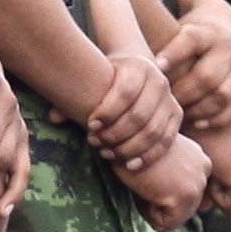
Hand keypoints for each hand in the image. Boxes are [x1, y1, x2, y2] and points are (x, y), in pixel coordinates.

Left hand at [80, 49, 180, 171]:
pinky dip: (147, 155)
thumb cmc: (108, 79)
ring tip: (107, 154)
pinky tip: (129, 164)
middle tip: (95, 143)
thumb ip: (73, 97)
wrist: (138, 74)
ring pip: (153, 131)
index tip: (90, 125)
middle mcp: (159, 81)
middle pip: (139, 115)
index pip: (125, 91)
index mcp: (138, 67)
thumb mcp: (94, 81)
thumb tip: (54, 117)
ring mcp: (170, 99)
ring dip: (128, 147)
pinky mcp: (177, 116)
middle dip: (115, 133)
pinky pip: (165, 141)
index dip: (107, 111)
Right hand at [118, 131, 209, 229]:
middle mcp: (204, 168)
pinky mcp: (184, 195)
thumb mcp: (158, 154)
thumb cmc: (131, 141)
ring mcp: (197, 182)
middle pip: (184, 206)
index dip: (162, 190)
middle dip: (161, 201)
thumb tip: (166, 200)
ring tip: (144, 182)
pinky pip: (166, 223)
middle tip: (145, 177)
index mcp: (199, 157)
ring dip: (155, 206)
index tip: (149, 170)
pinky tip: (143, 188)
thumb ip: (171, 172)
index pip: (186, 193)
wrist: (125, 132)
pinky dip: (149, 213)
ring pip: (176, 216)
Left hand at [154, 0, 230, 134]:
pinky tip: (197, 123)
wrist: (227, 27)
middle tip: (164, 99)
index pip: (191, 40)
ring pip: (222, 96)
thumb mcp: (180, 3)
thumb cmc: (191, 21)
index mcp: (207, 30)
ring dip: (197, 108)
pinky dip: (217, 119)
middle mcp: (227, 49)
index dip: (174, 54)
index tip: (156, 66)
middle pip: (208, 77)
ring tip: (177, 113)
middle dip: (183, 92)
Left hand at [199, 115, 230, 218]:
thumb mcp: (200, 173)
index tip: (210, 175)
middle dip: (228, 189)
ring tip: (221, 157)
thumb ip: (203, 197)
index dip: (217, 197)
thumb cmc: (198, 142)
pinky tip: (230, 150)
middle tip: (215, 166)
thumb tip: (203, 210)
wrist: (207, 106)